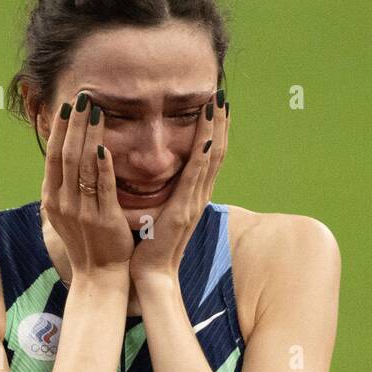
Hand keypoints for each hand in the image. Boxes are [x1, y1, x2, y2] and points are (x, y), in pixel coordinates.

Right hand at [41, 91, 134, 276]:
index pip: (53, 155)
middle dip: (74, 123)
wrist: (99, 276)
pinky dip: (102, 166)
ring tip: (96, 110)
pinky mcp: (102, 220)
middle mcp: (62, 202)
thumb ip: (65, 185)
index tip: (68, 103)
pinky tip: (106, 146)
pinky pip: (101, 188)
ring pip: (82, 166)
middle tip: (83, 96)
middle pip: (66, 154)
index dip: (59, 128)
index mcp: (52, 198)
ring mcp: (81, 211)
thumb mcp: (67, 212)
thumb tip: (63, 156)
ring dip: (88, 135)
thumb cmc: (88, 242)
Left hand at [129, 92, 229, 285]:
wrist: (150, 277)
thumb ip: (163, 192)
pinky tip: (205, 140)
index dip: (214, 129)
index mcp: (192, 196)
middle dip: (219, 122)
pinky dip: (201, 159)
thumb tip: (159, 174)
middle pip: (216, 152)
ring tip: (217, 105)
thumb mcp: (159, 212)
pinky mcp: (181, 214)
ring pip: (210, 161)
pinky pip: (193, 181)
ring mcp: (192, 205)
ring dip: (215, 132)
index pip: (209, 156)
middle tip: (221, 94)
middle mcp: (198, 197)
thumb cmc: (149, 247)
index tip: (214, 104)